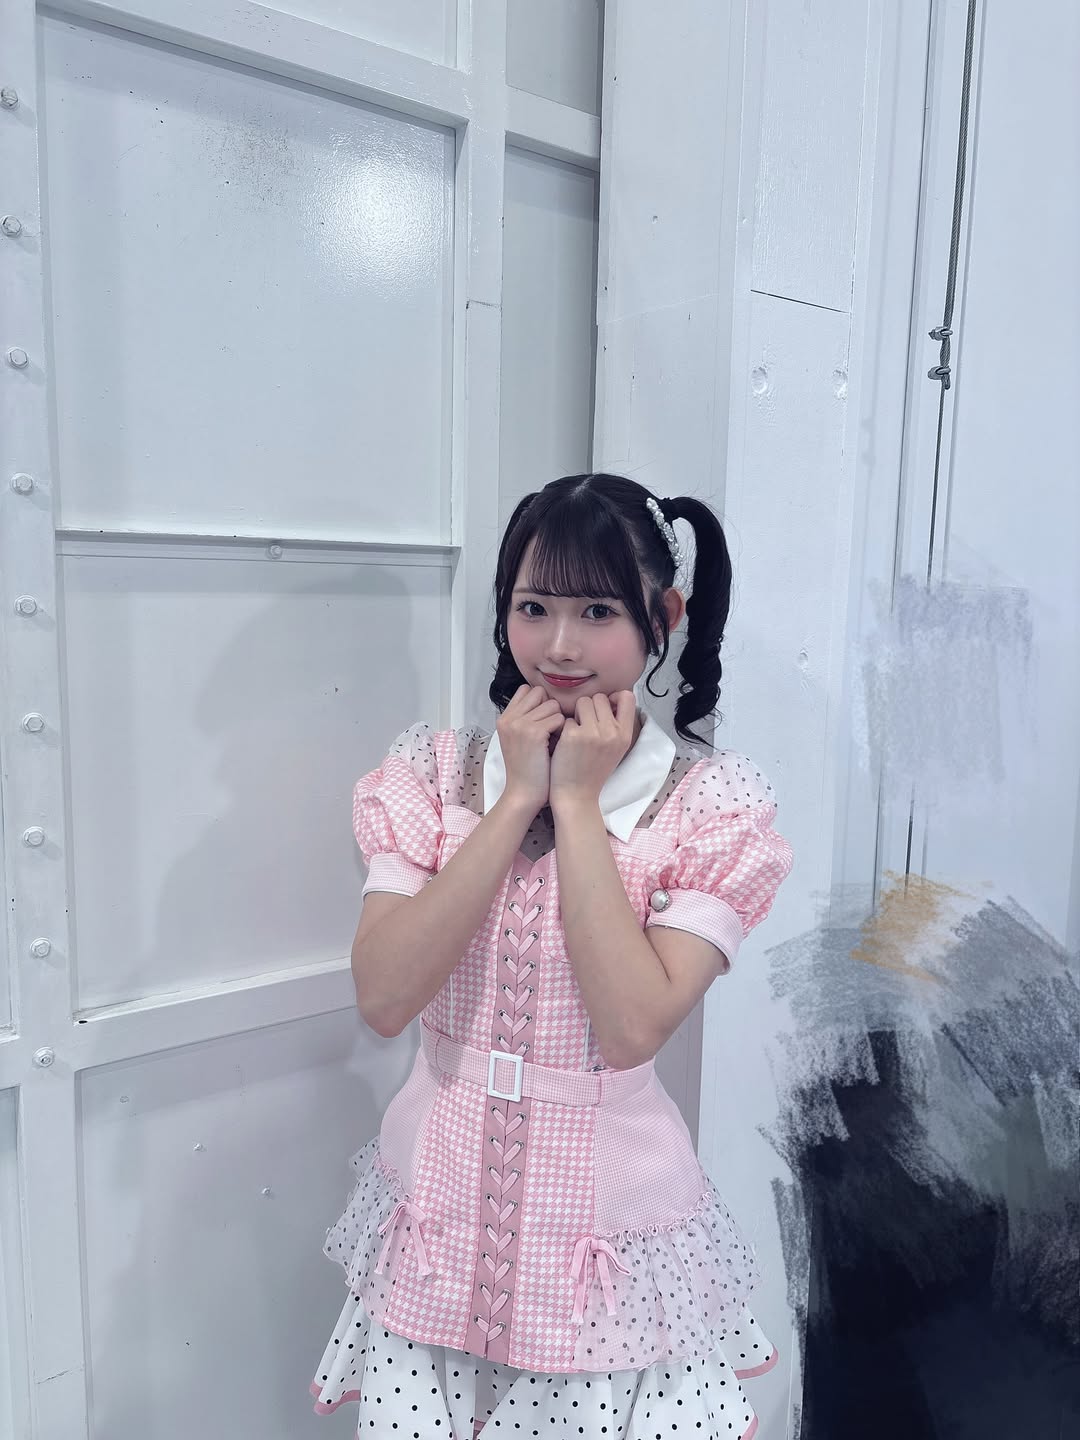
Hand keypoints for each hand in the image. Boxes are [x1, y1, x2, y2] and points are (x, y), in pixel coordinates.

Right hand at [496, 684, 566, 813]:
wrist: (524, 794)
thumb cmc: (528, 769)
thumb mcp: (518, 740)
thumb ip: (526, 719)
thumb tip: (548, 700)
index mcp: (504, 718)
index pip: (526, 690)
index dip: (540, 702)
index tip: (544, 720)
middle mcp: (509, 718)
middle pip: (540, 693)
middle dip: (550, 707)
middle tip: (551, 729)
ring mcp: (520, 724)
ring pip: (552, 705)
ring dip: (558, 720)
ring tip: (554, 739)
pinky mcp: (534, 733)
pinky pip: (559, 718)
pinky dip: (563, 730)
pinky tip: (558, 745)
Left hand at [549, 691, 636, 810]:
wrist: (577, 795)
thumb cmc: (593, 770)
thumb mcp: (615, 748)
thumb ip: (616, 725)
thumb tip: (610, 698)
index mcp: (625, 735)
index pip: (628, 697)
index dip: (614, 697)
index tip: (605, 707)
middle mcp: (612, 732)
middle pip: (600, 697)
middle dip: (590, 707)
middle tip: (586, 725)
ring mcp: (592, 733)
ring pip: (583, 702)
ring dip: (577, 714)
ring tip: (576, 732)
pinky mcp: (573, 736)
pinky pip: (567, 717)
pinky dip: (564, 727)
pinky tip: (565, 743)